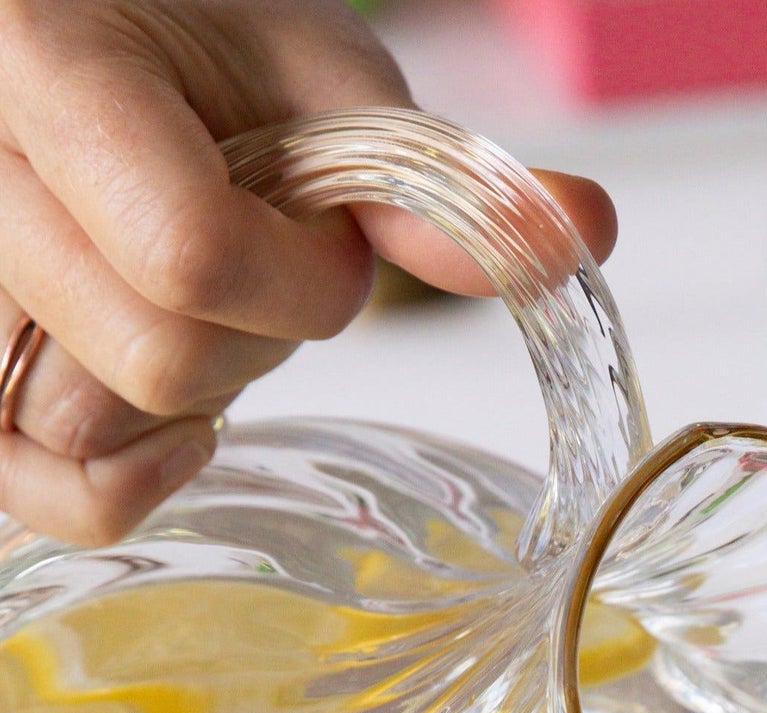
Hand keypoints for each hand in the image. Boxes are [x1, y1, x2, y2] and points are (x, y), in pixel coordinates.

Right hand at [0, 0, 615, 543]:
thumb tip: (584, 231)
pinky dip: (122, 479)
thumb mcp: (324, 85)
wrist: (97, 41)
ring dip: (195, 390)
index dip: (302, 280)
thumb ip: (433, 184)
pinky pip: (39, 486)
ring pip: (96, 423)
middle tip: (268, 263)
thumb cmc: (203, 56)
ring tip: (199, 302)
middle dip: (260, 333)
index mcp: (42, 58)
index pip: (188, 253)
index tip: (325, 236)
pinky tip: (178, 421)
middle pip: (157, 354)